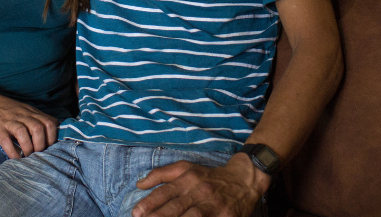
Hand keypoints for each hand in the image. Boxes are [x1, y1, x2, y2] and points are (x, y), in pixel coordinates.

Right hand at [0, 97, 58, 159]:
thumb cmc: (7, 110)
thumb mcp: (25, 111)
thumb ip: (37, 120)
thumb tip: (50, 137)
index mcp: (32, 112)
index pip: (50, 123)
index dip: (52, 137)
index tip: (50, 148)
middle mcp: (22, 115)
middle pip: (38, 129)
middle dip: (41, 145)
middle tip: (39, 154)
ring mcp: (9, 121)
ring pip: (23, 133)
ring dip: (28, 148)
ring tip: (28, 156)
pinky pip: (6, 141)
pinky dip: (13, 152)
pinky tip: (16, 158)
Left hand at [132, 154, 269, 216]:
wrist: (244, 180)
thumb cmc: (210, 176)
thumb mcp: (187, 168)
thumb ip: (161, 174)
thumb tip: (139, 184)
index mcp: (189, 179)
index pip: (166, 192)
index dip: (150, 203)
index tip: (137, 212)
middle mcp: (200, 191)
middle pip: (176, 207)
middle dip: (159, 216)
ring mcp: (213, 205)